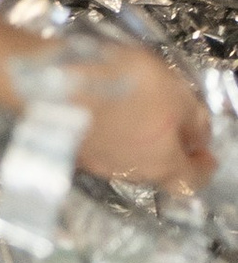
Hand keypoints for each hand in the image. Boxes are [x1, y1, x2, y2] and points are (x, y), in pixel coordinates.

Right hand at [70, 39, 216, 193]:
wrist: (55, 81)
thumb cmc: (120, 86)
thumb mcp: (174, 90)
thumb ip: (194, 118)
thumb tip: (200, 137)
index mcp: (163, 163)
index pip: (192, 181)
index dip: (204, 168)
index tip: (207, 156)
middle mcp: (131, 172)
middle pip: (158, 169)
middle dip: (167, 150)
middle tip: (170, 127)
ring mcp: (98, 163)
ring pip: (127, 158)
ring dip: (134, 140)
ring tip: (132, 111)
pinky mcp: (72, 148)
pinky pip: (99, 144)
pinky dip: (107, 131)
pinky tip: (103, 110)